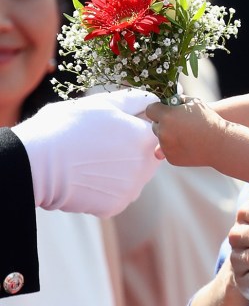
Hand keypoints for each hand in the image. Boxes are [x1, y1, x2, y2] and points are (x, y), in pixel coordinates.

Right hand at [14, 89, 160, 215]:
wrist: (36, 163)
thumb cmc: (66, 126)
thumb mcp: (101, 103)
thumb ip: (133, 101)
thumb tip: (153, 99)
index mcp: (145, 138)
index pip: (154, 131)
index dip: (135, 126)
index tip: (115, 126)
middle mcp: (146, 166)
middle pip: (145, 156)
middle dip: (129, 149)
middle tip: (99, 143)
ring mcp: (131, 189)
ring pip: (131, 177)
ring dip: (118, 170)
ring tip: (89, 159)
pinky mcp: (115, 206)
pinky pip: (115, 195)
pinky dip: (103, 188)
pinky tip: (84, 177)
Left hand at [145, 97, 225, 167]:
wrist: (220, 144)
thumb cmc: (208, 120)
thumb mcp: (193, 103)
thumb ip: (176, 101)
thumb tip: (166, 102)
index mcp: (167, 116)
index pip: (150, 109)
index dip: (158, 109)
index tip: (165, 110)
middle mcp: (163, 132)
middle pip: (154, 125)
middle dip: (163, 123)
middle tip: (178, 122)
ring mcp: (166, 147)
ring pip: (161, 138)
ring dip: (168, 135)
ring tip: (185, 134)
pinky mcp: (170, 158)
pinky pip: (167, 150)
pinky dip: (174, 147)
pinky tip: (188, 143)